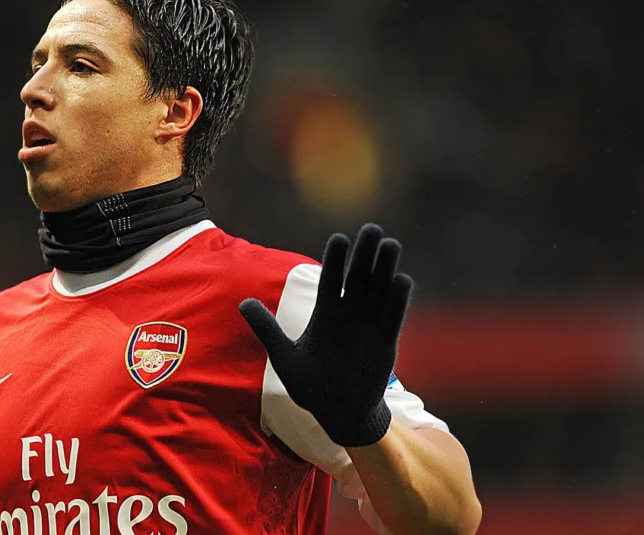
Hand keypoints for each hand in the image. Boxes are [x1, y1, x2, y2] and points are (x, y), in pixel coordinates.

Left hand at [239, 224, 411, 446]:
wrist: (338, 414)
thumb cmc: (311, 386)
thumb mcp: (284, 356)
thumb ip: (267, 328)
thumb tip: (242, 302)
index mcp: (326, 314)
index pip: (331, 280)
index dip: (335, 260)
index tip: (339, 238)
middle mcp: (350, 315)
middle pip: (359, 278)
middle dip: (365, 254)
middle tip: (372, 228)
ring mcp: (369, 327)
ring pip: (379, 291)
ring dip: (385, 268)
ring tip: (390, 244)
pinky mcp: (385, 343)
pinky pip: (392, 318)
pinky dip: (397, 300)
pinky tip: (401, 279)